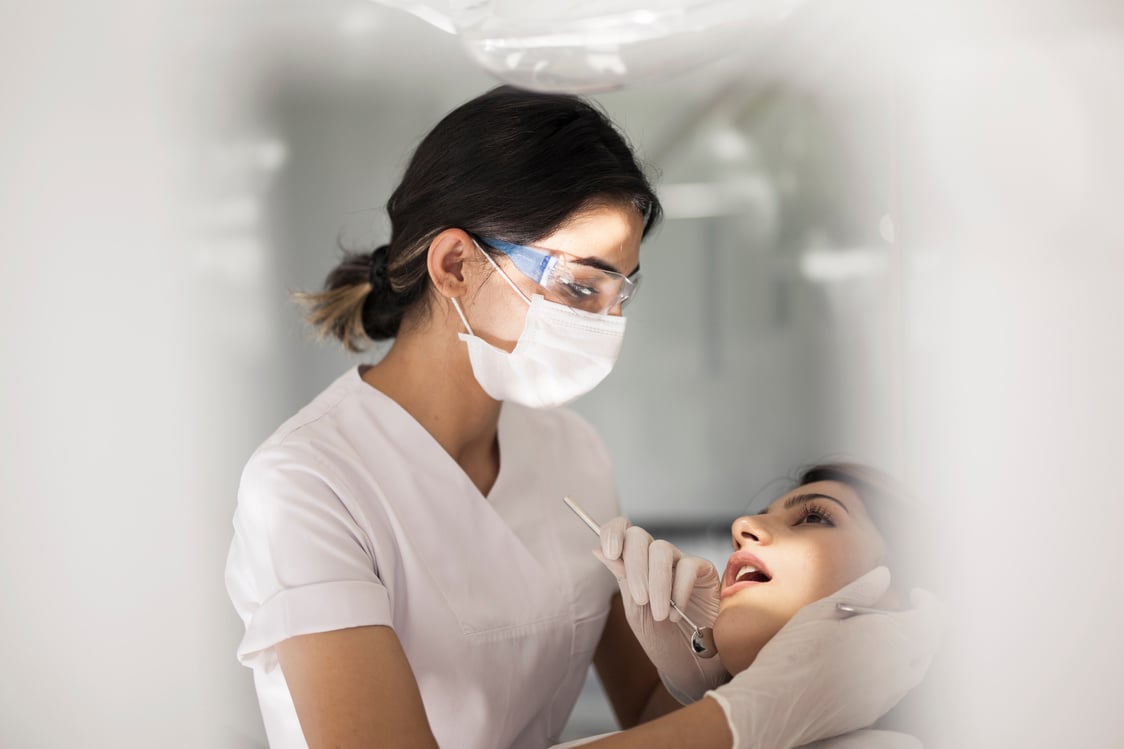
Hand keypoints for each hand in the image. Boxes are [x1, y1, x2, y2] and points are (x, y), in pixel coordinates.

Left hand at [595, 517, 728, 702]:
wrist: (689, 663)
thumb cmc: (660, 638)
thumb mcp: (635, 610)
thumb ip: (622, 578)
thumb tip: (597, 549)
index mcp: (635, 563)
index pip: (622, 531)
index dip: (613, 533)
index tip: (609, 552)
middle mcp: (656, 558)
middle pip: (639, 537)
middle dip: (635, 567)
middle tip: (640, 600)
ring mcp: (680, 562)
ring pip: (662, 549)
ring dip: (657, 583)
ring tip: (660, 614)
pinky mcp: (704, 570)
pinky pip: (688, 566)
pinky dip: (680, 590)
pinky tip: (678, 612)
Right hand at [706, 567, 940, 748]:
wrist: (776, 706)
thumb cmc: (793, 656)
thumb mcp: (820, 612)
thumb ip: (858, 592)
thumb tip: (882, 576)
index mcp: (889, 639)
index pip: (933, 619)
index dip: (929, 603)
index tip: (916, 595)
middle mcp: (896, 670)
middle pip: (930, 644)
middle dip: (923, 624)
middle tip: (903, 610)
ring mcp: (888, 695)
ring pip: (917, 667)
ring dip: (912, 647)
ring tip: (885, 633)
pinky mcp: (875, 712)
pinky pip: (900, 687)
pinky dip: (897, 669)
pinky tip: (869, 660)